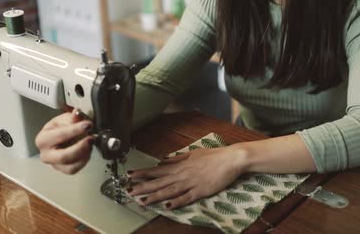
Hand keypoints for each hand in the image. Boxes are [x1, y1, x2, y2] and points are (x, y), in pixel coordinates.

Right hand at [35, 108, 93, 173]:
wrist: (62, 136)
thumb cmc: (61, 127)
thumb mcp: (66, 119)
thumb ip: (72, 117)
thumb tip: (77, 112)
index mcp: (43, 139)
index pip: (59, 135)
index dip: (75, 130)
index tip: (88, 125)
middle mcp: (46, 154)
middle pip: (63, 156)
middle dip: (80, 147)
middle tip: (91, 138)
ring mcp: (55, 164)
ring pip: (70, 166)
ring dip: (84, 155)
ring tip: (90, 143)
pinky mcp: (63, 169)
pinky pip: (75, 169)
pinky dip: (84, 160)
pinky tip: (88, 151)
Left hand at [127, 145, 245, 208]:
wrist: (230, 159)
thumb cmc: (214, 155)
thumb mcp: (193, 153)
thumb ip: (178, 158)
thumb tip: (163, 160)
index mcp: (180, 165)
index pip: (157, 170)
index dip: (143, 173)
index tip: (130, 175)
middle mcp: (183, 174)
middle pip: (159, 182)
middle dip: (143, 187)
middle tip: (129, 191)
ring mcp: (191, 183)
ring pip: (169, 191)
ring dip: (155, 196)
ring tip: (142, 200)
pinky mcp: (200, 191)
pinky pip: (186, 198)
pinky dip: (176, 202)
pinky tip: (166, 206)